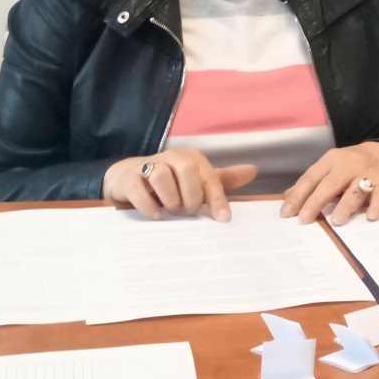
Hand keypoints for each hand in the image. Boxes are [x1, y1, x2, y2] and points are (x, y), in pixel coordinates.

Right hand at [102, 149, 257, 220]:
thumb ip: (221, 179)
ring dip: (170, 199)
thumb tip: (253, 170)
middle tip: (188, 212)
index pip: (210, 176)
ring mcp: (147, 166)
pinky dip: (148, 204)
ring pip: (161, 175)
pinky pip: (137, 187)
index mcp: (191, 159)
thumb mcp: (195, 181)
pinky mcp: (128, 179)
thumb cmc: (167, 183)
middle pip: (187, 169)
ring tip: (171, 212)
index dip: (217, 198)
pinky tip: (155, 216)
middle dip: (191, 195)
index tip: (223, 219)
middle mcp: (170, 158)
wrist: (126, 178)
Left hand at [280, 141, 378, 225]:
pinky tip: (371, 216)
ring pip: (356, 189)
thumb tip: (286, 197)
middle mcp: (349, 165)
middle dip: (316, 201)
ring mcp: (369, 174)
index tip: (286, 213)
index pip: (312, 178)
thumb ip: (311, 182)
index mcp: (332, 161)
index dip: (298, 195)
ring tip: (336, 221)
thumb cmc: (353, 165)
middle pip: (330, 184)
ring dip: (346, 205)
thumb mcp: (331, 168)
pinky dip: (376, 205)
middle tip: (304, 219)